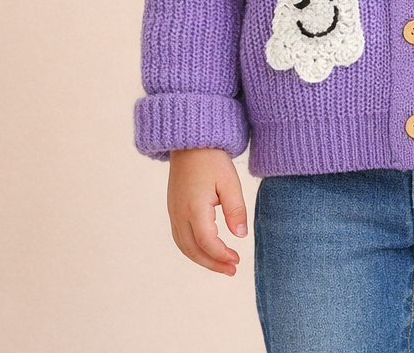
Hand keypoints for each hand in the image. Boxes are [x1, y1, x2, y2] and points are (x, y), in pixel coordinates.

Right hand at [167, 147, 248, 275]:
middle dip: (212, 264)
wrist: (191, 143)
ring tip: (222, 264)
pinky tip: (208, 249)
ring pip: (184, 246)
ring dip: (202, 259)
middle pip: (193, 250)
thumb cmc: (212, 160)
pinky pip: (180, 237)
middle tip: (232, 270)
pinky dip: (193, 248)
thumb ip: (236, 210)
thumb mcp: (230, 182)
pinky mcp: (173, 208)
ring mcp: (173, 212)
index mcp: (194, 208)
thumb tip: (241, 236)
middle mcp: (179, 214)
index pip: (207, 242)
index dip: (222, 254)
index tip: (238, 259)